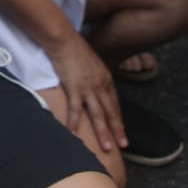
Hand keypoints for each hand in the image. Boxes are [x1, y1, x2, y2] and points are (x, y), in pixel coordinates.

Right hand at [45, 34, 125, 151]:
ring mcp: (89, 88)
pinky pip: (76, 110)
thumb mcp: (92, 63)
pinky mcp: (74, 88)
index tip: (122, 132)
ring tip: (107, 148)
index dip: (118, 119)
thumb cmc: (75, 50)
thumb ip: (96, 76)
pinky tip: (75, 135)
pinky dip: (75, 123)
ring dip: (103, 132)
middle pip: (111, 112)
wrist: (64, 40)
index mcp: (106, 79)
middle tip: (123, 145)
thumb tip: (95, 86)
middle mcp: (101, 85)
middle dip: (117, 130)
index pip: (114, 104)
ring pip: (98, 115)